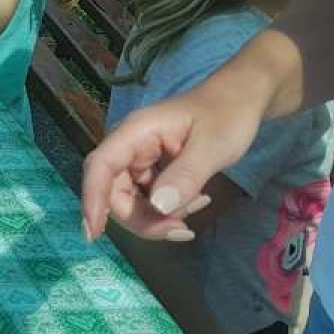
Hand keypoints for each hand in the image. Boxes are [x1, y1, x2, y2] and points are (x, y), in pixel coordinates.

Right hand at [79, 81, 261, 240]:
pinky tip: (196, 201)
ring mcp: (139, 158)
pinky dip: (168, 209)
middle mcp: (130, 146)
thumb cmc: (227, 115)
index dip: (93, 200)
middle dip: (141, 218)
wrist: (240, 99)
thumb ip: (185, 176)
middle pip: (113, 191)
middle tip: (181, 230)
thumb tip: (159, 207)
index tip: (94, 234)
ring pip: (130, 200)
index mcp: (136, 132)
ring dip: (158, 216)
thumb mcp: (212, 146)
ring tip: (198, 205)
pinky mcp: (151, 169)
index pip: (100, 166)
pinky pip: (147, 198)